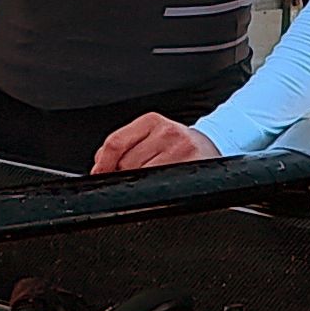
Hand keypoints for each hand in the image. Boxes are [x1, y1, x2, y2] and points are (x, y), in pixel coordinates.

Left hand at [87, 111, 220, 176]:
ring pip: (141, 175)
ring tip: (150, 178)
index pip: (116, 142)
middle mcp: (168, 132)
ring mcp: (181, 150)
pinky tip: (159, 184)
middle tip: (134, 176)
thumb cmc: (175, 145)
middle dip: (123, 174)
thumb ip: (124, 144)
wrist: (210, 148)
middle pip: (126, 162)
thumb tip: (99, 164)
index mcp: (152, 121)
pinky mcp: (190, 167)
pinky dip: (152, 189)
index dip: (103, 163)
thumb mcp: (150, 134)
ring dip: (138, 182)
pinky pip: (158, 185)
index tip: (99, 174)